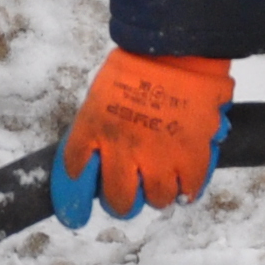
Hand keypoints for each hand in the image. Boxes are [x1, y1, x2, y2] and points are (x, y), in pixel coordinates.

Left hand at [50, 49, 234, 227]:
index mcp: (95, 128)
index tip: (74, 216)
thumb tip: (88, 161)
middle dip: (123, 201)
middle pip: (119, 202)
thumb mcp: (101, 94)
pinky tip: (185, 176)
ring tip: (162, 176)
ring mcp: (159, 155)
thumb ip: (96, 129)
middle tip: (130, 190)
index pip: (75, 175)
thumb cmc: (139, 65)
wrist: (178, 47)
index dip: (73, 202)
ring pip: (156, 200)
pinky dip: (187, 187)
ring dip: (158, 192)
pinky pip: (189, 190)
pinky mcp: (192, 155)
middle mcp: (123, 149)